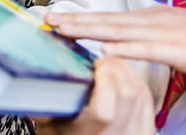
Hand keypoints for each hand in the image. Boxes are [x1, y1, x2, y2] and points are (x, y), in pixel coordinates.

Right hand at [35, 57, 154, 134]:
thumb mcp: (47, 122)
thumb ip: (45, 98)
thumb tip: (37, 67)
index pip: (106, 109)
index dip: (105, 79)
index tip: (96, 63)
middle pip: (129, 96)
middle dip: (118, 68)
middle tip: (103, 59)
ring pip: (142, 95)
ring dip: (129, 73)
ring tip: (113, 64)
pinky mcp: (145, 133)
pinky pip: (148, 102)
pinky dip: (138, 83)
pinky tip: (125, 77)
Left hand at [44, 6, 185, 82]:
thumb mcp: (179, 38)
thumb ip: (153, 40)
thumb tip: (130, 46)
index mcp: (154, 18)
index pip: (110, 19)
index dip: (83, 19)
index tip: (57, 19)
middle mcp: (155, 20)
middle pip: (107, 22)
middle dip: (75, 21)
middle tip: (46, 21)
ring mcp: (166, 33)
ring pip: (119, 31)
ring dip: (88, 30)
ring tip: (63, 29)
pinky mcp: (180, 50)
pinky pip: (146, 50)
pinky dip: (124, 49)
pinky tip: (104, 51)